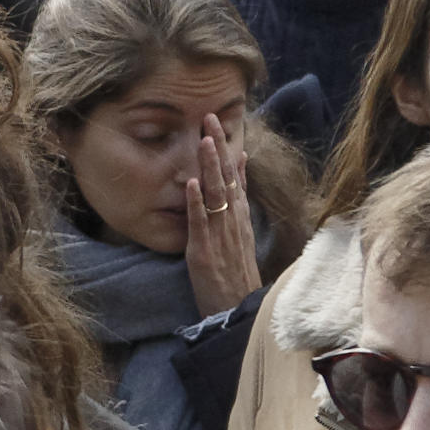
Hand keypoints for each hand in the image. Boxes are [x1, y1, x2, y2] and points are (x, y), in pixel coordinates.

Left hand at [177, 115, 262, 314]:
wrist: (239, 311)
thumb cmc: (235, 275)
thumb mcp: (239, 235)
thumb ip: (237, 204)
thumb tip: (239, 170)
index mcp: (239, 217)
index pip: (233, 176)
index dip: (225, 148)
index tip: (217, 122)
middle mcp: (232, 221)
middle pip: (226, 178)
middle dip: (217, 147)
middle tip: (208, 117)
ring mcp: (220, 235)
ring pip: (216, 195)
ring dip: (209, 167)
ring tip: (204, 140)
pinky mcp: (205, 252)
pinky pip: (201, 224)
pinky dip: (197, 203)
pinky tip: (191, 184)